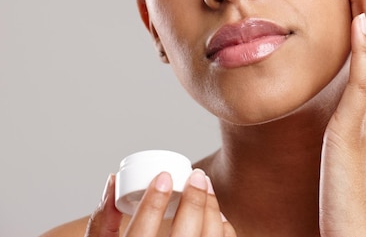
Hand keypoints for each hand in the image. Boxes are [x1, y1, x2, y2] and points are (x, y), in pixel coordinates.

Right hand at [85, 170, 236, 236]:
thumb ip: (103, 220)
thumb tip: (114, 180)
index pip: (141, 234)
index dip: (154, 202)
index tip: (164, 176)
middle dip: (194, 201)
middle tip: (196, 175)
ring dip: (211, 211)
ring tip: (206, 187)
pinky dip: (223, 230)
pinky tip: (216, 215)